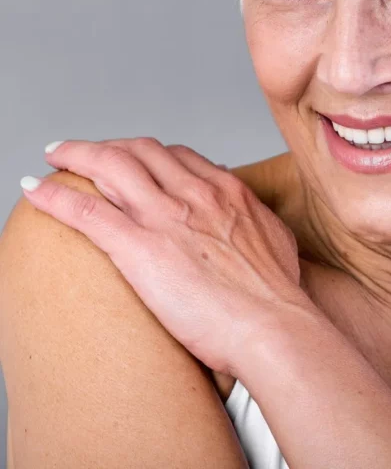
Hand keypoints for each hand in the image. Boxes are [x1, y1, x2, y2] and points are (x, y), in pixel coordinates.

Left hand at [20, 137, 303, 376]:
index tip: (132, 159)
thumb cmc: (277, 294)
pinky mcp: (139, 248)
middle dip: (109, 145)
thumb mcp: (274, 237)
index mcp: (225, 190)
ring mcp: (165, 217)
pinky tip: (34, 190)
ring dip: (76, 154)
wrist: (273, 324)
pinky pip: (86, 211)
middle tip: (87, 151)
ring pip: (110, 165)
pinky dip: (55, 196)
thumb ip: (253, 217)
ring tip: (55, 156)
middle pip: (140, 150)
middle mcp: (193, 193)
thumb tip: (243, 212)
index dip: (147, 152)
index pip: (177, 155)